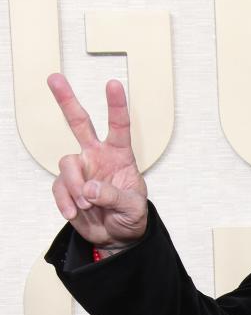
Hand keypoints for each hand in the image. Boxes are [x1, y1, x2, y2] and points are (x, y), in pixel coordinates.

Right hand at [48, 73, 147, 248]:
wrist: (116, 236)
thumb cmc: (131, 216)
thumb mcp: (133, 208)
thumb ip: (114, 196)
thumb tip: (89, 188)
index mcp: (120, 155)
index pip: (119, 127)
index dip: (116, 106)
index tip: (114, 84)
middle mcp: (97, 157)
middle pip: (79, 123)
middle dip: (67, 100)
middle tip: (54, 78)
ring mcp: (80, 170)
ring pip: (66, 163)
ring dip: (75, 186)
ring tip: (87, 205)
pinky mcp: (66, 186)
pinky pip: (59, 188)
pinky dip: (66, 201)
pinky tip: (75, 212)